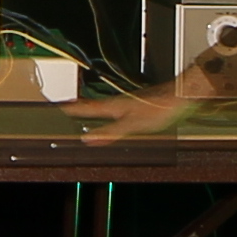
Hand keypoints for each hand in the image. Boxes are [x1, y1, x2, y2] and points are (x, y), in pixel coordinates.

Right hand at [69, 82, 199, 139]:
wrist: (179, 98)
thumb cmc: (159, 109)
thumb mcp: (131, 126)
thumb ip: (109, 132)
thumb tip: (87, 138)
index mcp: (113, 107)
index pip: (86, 108)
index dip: (71, 109)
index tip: (57, 107)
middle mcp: (118, 104)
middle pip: (93, 106)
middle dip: (78, 108)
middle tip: (65, 108)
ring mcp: (128, 104)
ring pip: (104, 107)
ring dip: (92, 109)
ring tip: (83, 112)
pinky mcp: (137, 107)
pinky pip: (115, 110)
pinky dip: (107, 113)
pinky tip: (112, 117)